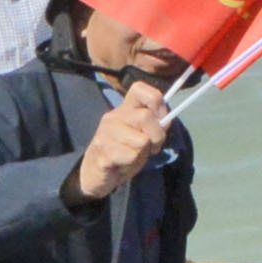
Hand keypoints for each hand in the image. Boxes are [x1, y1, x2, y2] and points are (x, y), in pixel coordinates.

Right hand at [73, 77, 177, 203]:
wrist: (95, 174)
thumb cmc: (123, 154)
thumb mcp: (142, 136)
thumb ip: (154, 126)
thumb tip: (165, 121)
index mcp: (124, 109)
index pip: (139, 88)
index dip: (156, 102)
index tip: (161, 119)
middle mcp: (113, 117)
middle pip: (145, 116)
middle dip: (157, 136)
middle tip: (150, 147)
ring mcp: (105, 133)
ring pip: (142, 140)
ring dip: (143, 153)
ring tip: (131, 156)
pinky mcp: (103, 151)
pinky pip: (132, 155)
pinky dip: (132, 163)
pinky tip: (122, 164)